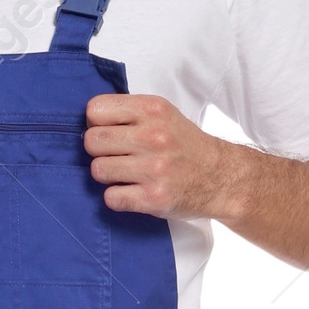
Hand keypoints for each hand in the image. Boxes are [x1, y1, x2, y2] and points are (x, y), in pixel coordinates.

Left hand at [84, 94, 244, 219]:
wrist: (221, 177)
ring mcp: (154, 169)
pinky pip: (111, 198)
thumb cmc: (185, 145)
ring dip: (107, 175)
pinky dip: (117, 197)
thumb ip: (129, 113)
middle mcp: (153, 137)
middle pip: (92, 141)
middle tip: (115, 155)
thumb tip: (87, 123)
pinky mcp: (154, 198)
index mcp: (152, 110)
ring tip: (125, 174)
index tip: (109, 131)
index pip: (95, 110)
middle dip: (98, 151)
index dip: (96, 123)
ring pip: (98, 170)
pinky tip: (131, 191)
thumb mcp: (163, 114)